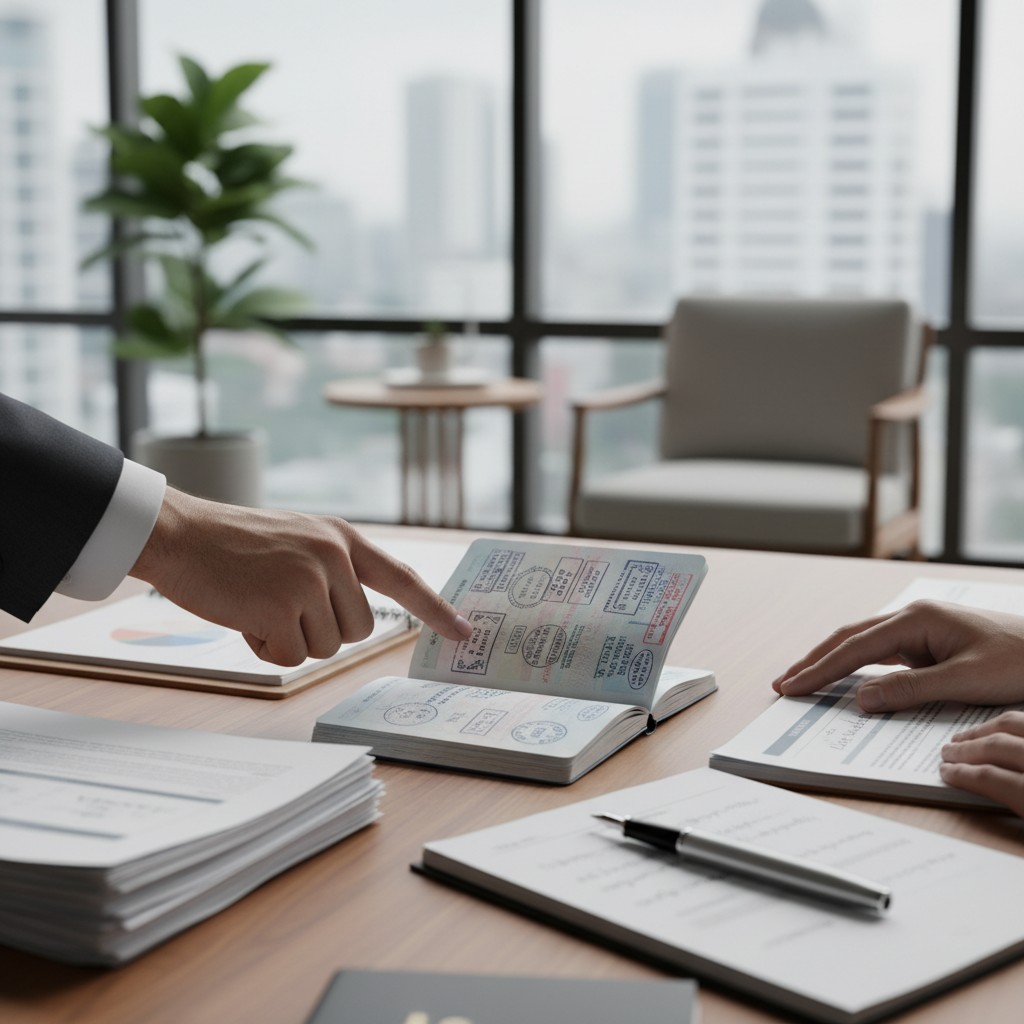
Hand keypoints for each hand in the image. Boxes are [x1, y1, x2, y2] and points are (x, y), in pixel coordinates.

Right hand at [130, 488, 471, 665]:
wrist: (180, 533)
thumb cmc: (232, 545)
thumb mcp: (297, 541)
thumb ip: (332, 569)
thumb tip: (356, 620)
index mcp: (341, 538)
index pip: (403, 578)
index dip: (436, 609)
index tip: (465, 632)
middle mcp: (334, 555)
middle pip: (359, 629)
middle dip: (322, 631)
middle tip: (280, 606)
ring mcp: (310, 579)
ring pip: (326, 646)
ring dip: (290, 639)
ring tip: (258, 604)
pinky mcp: (282, 605)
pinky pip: (291, 656)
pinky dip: (265, 648)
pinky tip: (244, 617)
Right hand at [771, 599, 1023, 712]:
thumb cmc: (1021, 662)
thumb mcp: (966, 680)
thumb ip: (911, 689)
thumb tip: (861, 698)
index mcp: (916, 619)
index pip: (855, 648)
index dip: (820, 669)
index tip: (792, 686)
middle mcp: (911, 618)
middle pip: (849, 639)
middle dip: (814, 661)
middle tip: (783, 682)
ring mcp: (918, 629)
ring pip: (862, 644)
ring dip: (831, 662)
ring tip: (802, 679)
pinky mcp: (927, 642)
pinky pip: (881, 654)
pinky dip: (856, 666)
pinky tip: (844, 678)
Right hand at [940, 712, 1023, 816]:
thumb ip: (1014, 812)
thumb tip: (982, 809)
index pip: (990, 777)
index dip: (964, 774)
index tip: (947, 773)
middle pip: (999, 746)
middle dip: (967, 749)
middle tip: (948, 751)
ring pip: (1015, 724)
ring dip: (987, 728)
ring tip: (970, 735)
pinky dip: (1014, 722)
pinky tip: (1008, 730)